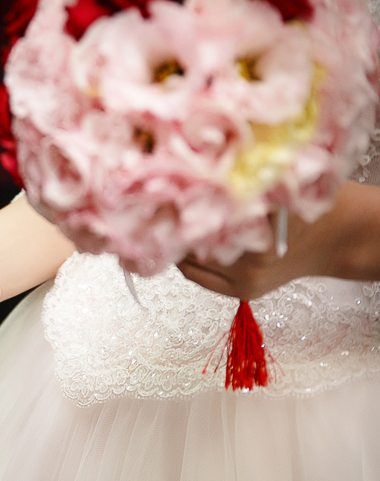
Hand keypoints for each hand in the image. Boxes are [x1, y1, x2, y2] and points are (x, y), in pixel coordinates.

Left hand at [178, 182, 379, 298]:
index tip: (161, 192)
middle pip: (192, 241)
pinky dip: (187, 260)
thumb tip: (187, 178)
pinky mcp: (243, 292)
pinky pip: (198, 277)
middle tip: (154, 206)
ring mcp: (247, 279)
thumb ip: (236, 184)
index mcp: (262, 226)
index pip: (202, 217)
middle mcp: (254, 258)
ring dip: (178, 242)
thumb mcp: (274, 183)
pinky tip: (182, 245)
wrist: (336, 237)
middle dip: (174, 223)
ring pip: (190, 261)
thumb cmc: (305, 202)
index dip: (178, 204)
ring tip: (164, 224)